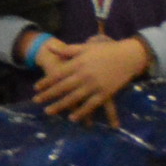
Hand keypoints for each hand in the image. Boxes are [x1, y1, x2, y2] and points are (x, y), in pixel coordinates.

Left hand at [36, 35, 151, 124]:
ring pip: (74, 98)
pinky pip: (91, 105)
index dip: (46, 82)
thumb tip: (49, 47)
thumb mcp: (85, 47)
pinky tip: (72, 118)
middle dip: (48, 95)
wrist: (129, 56)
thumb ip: (66, 50)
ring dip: (60, 106)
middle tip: (36, 101)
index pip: (57, 75)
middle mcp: (84, 75)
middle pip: (62, 88)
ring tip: (48, 111)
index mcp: (78, 63)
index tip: (36, 88)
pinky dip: (81, 112)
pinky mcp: (105, 93)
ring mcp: (94, 85)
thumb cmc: (106, 50)